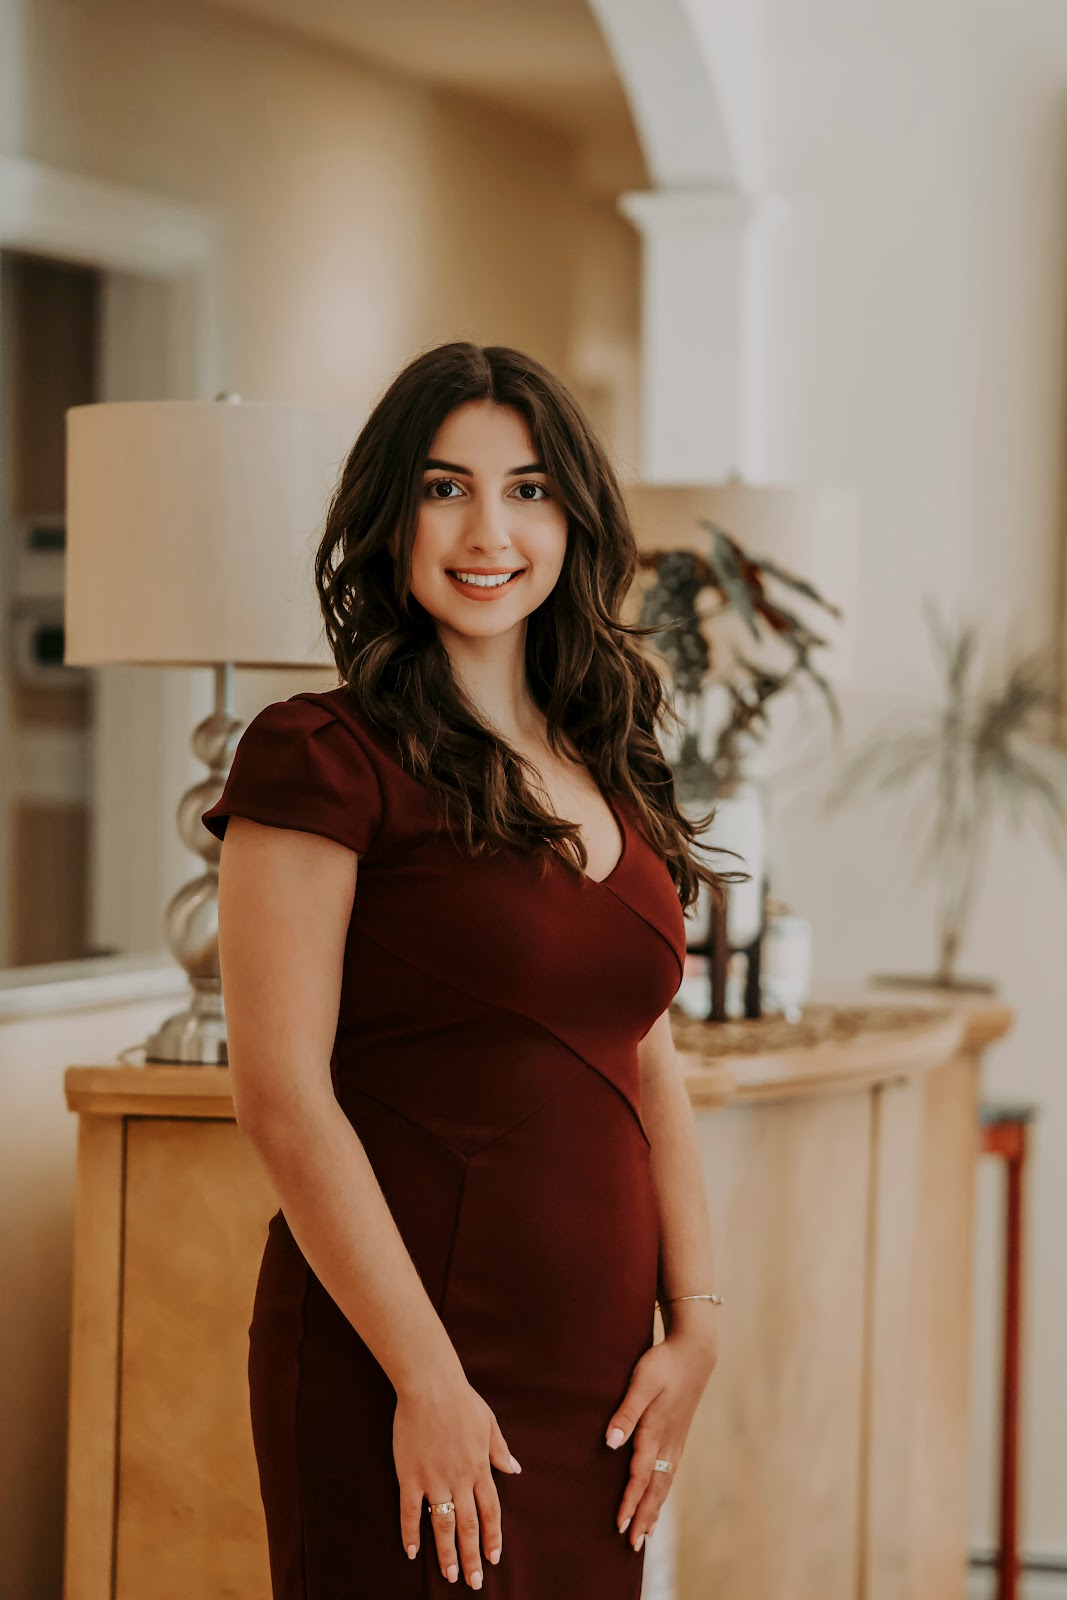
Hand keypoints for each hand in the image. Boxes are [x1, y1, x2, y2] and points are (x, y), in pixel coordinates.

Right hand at [393, 1365, 521, 1586]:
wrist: (431, 1385)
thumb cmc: (461, 1400)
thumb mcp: (489, 1423)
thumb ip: (500, 1450)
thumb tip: (515, 1469)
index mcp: (480, 1467)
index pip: (490, 1510)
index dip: (493, 1536)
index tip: (494, 1558)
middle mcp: (459, 1478)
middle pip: (469, 1525)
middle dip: (472, 1556)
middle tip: (473, 1581)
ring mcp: (434, 1479)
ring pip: (442, 1524)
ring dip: (446, 1552)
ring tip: (449, 1575)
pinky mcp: (410, 1475)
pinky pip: (409, 1511)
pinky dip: (410, 1533)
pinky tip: (412, 1551)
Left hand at [604, 1328, 717, 1551]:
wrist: (694, 1352)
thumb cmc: (663, 1364)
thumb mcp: (641, 1382)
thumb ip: (626, 1413)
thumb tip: (610, 1444)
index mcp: (656, 1432)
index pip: (640, 1475)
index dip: (629, 1501)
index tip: (620, 1525)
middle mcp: (668, 1443)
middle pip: (655, 1488)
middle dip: (643, 1516)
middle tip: (633, 1544)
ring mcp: (676, 1441)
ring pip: (664, 1484)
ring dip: (654, 1509)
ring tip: (646, 1534)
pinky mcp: (678, 1436)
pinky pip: (670, 1473)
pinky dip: (663, 1493)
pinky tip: (659, 1500)